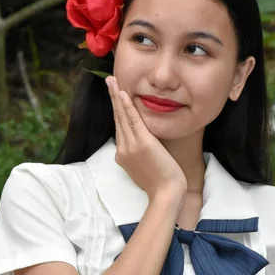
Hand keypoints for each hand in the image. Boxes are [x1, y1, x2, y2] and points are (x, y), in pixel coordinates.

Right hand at [106, 76, 187, 199]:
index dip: (116, 110)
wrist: (166, 194)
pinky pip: (132, 121)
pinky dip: (127, 106)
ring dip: (116, 96)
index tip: (115, 96)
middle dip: (112, 98)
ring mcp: (131, 147)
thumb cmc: (161, 184)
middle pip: (117, 119)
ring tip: (112, 80)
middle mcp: (123, 150)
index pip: (119, 128)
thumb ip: (140, 155)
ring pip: (122, 117)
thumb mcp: (145, 168)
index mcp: (122, 156)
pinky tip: (123, 93)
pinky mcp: (143, 144)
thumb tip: (142, 146)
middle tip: (109, 80)